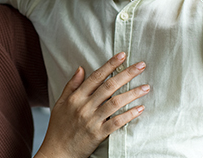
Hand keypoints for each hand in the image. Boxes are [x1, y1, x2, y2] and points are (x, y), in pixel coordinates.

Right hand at [35, 52, 149, 157]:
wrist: (57, 152)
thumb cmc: (58, 128)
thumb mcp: (60, 103)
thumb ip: (71, 86)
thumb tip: (80, 68)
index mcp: (75, 97)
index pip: (96, 77)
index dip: (110, 65)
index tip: (123, 55)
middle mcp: (84, 106)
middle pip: (108, 86)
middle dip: (126, 74)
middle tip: (141, 65)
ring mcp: (91, 120)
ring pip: (115, 103)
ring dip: (132, 94)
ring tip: (146, 87)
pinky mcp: (97, 134)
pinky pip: (116, 123)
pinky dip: (129, 115)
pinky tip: (140, 109)